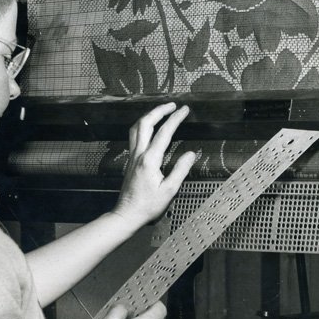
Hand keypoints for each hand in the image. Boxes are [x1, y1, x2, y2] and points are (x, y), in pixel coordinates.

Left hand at [112, 103, 195, 227]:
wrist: (127, 214)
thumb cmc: (148, 206)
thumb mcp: (169, 190)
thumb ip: (180, 170)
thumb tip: (190, 154)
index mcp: (149, 160)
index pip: (164, 133)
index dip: (175, 119)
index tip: (184, 110)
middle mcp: (139, 154)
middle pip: (145, 123)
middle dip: (159, 110)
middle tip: (172, 105)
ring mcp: (132, 157)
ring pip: (136, 128)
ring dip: (149, 116)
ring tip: (161, 111)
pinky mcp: (131, 161)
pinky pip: (134, 136)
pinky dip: (143, 126)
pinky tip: (149, 129)